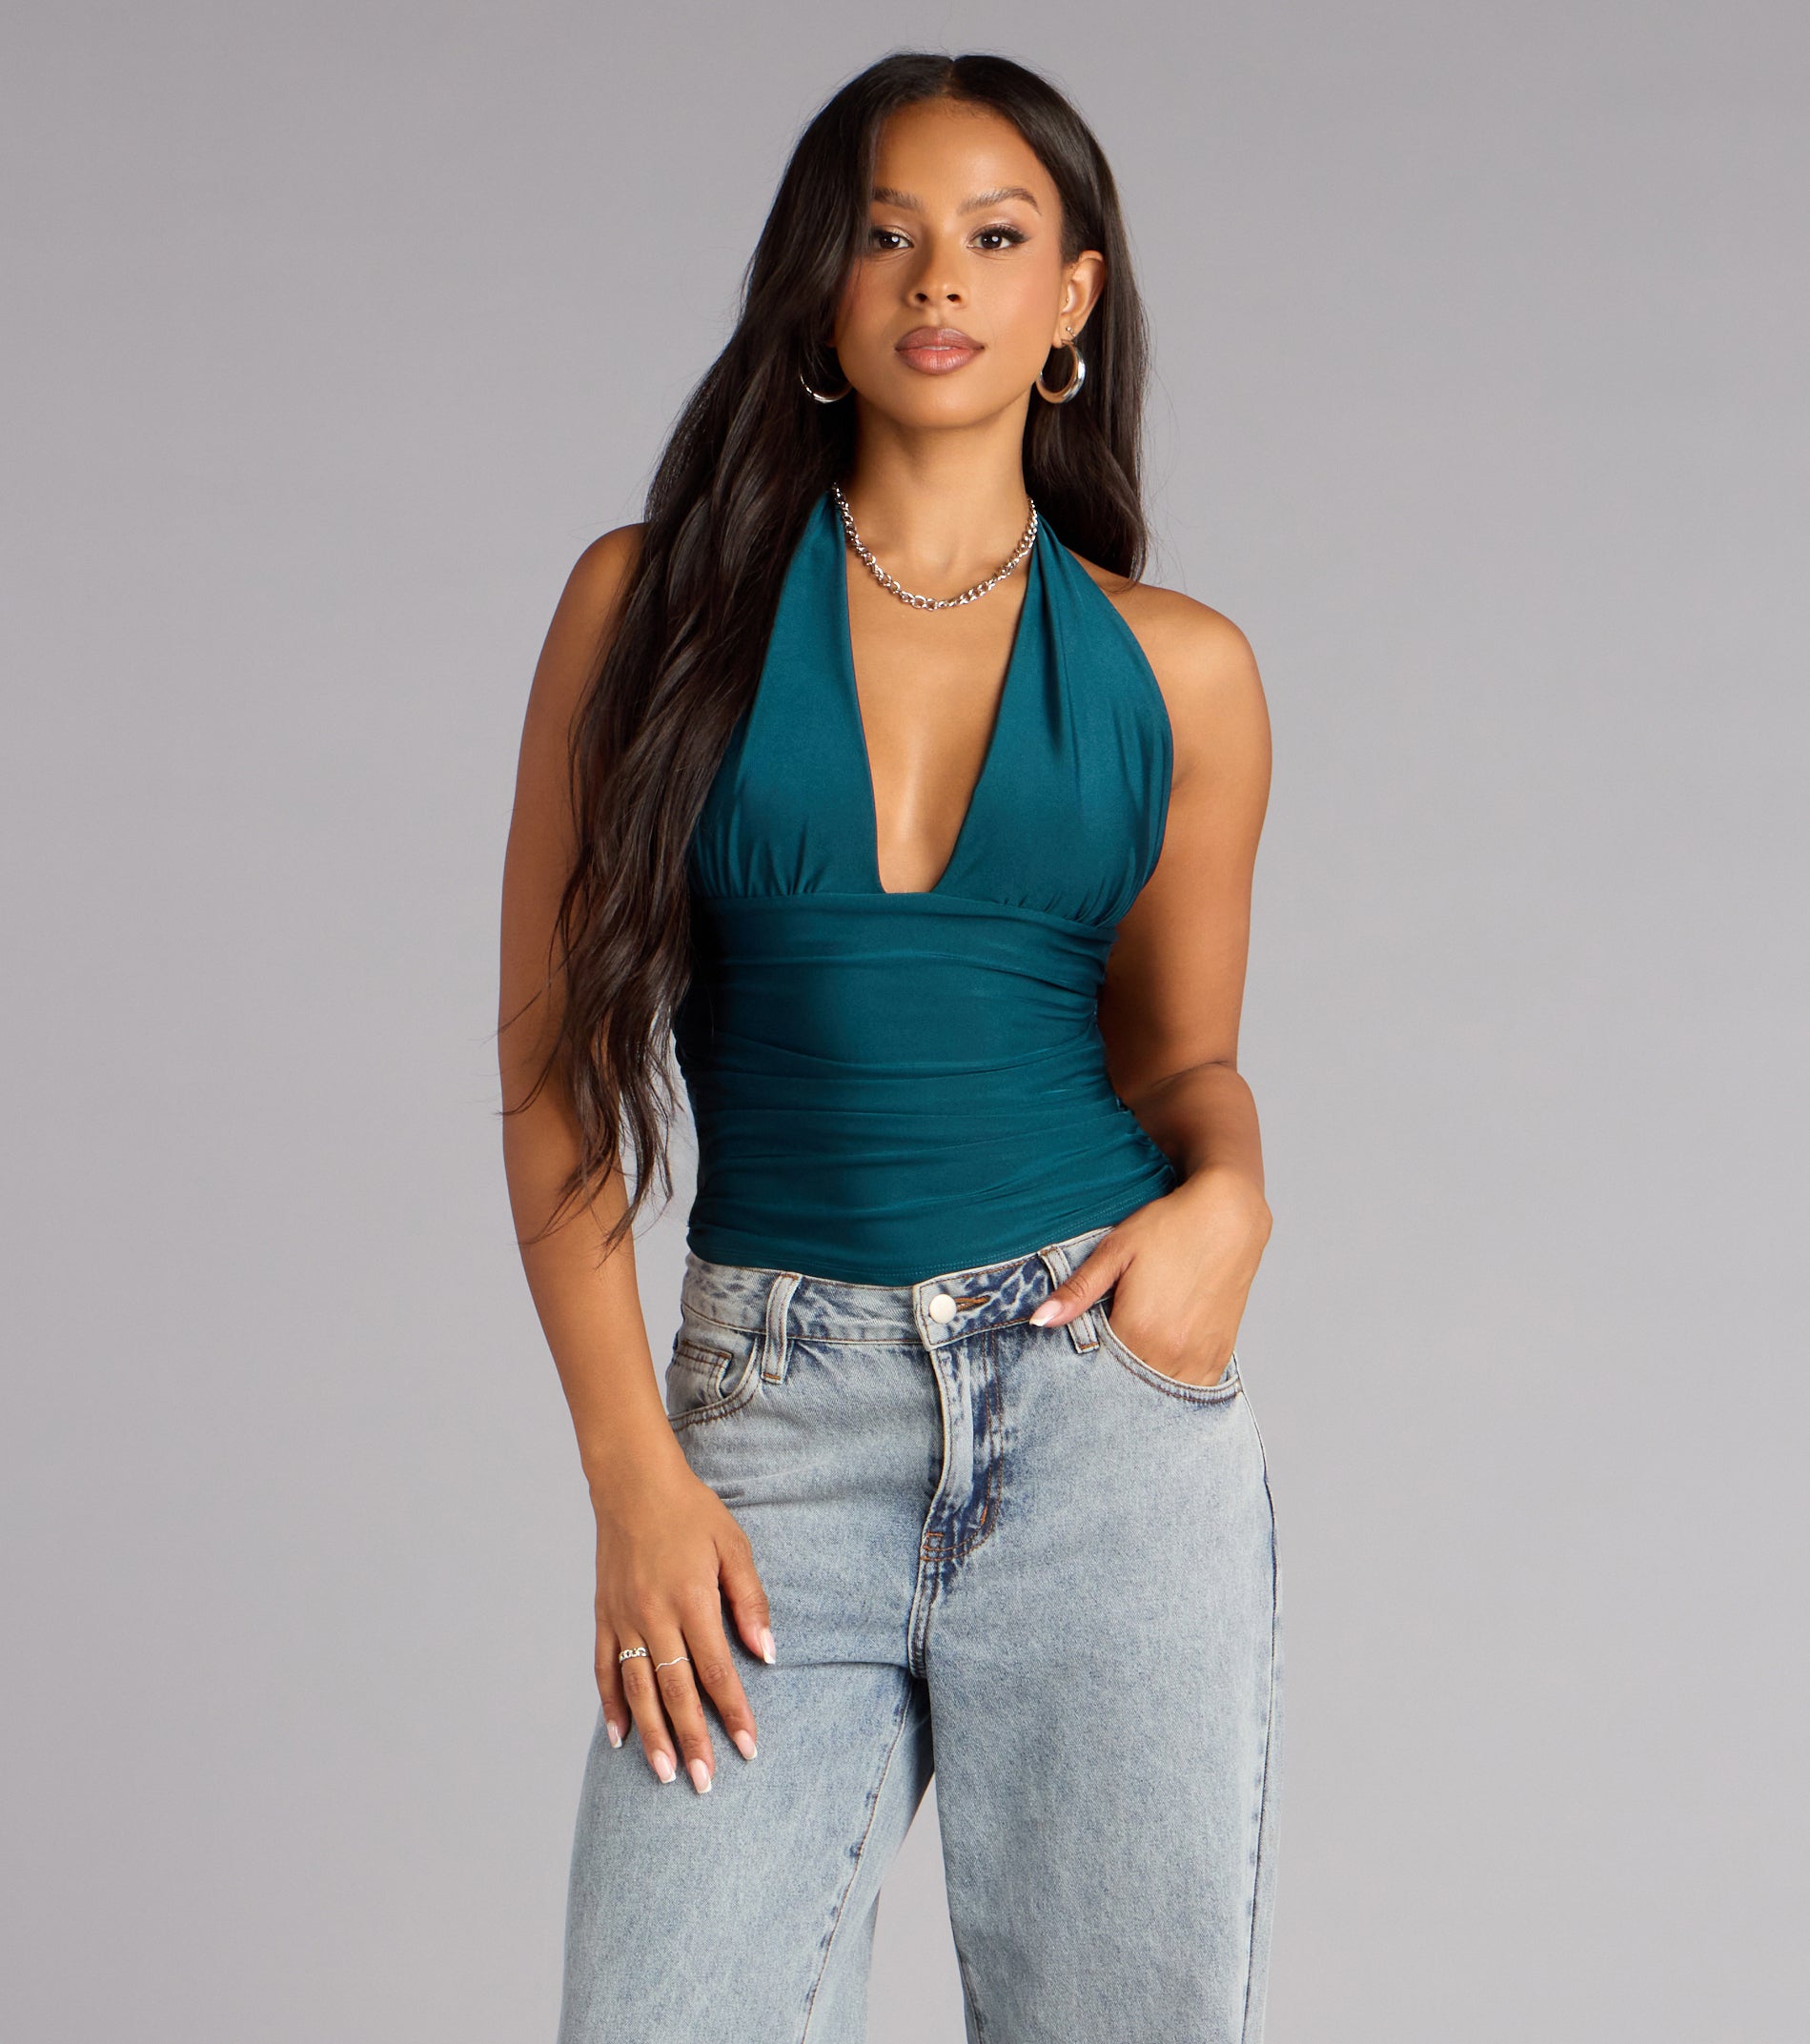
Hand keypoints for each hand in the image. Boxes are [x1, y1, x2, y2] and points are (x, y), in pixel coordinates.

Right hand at [590, 1448, 775, 1791]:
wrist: (633, 1483)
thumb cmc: (692, 1512)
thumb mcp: (733, 1546)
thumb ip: (750, 1602)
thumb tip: (768, 1655)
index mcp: (691, 1599)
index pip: (717, 1670)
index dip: (733, 1712)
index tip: (747, 1748)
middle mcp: (654, 1615)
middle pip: (675, 1691)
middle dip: (693, 1740)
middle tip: (704, 1783)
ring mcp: (623, 1618)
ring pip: (637, 1688)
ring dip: (652, 1735)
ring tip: (666, 1773)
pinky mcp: (603, 1615)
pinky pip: (604, 1669)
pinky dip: (610, 1706)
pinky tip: (619, 1738)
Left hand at [1029, 1167, 1271, 1386]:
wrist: (1229, 1216)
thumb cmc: (1169, 1227)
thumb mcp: (1115, 1251)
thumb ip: (1077, 1290)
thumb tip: (1038, 1320)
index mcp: (1139, 1330)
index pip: (1098, 1371)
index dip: (1084, 1368)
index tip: (1076, 1360)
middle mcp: (1171, 1353)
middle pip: (1128, 1387)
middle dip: (1111, 1382)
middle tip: (1099, 1364)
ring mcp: (1199, 1358)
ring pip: (1159, 1394)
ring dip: (1141, 1385)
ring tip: (1130, 1358)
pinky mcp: (1219, 1355)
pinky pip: (1190, 1389)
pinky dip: (1171, 1384)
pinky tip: (1157, 1365)